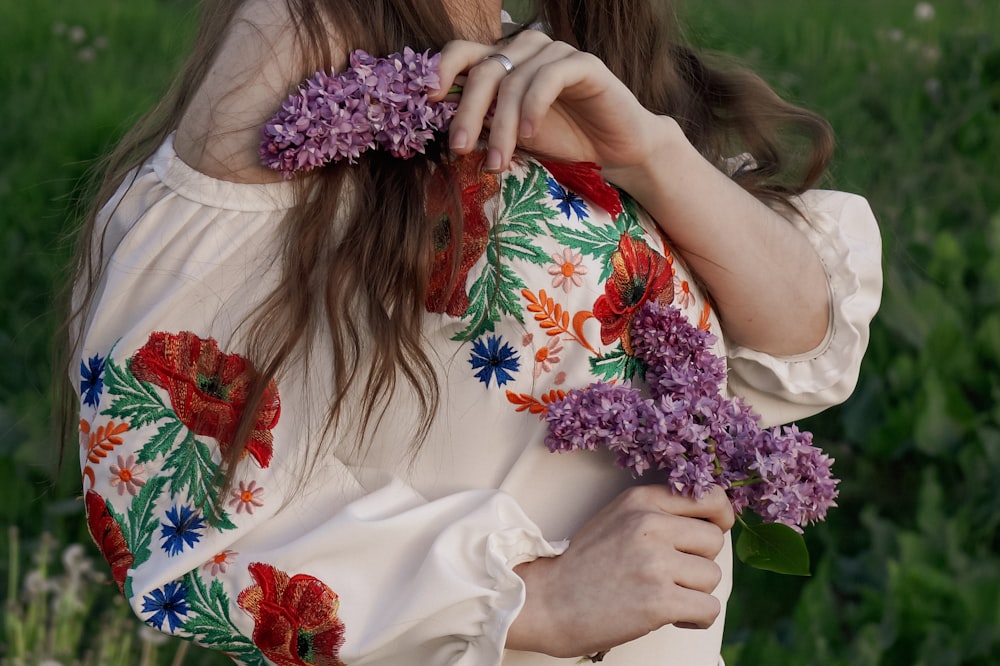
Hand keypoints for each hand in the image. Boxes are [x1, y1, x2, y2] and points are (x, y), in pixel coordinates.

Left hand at [430, 31, 662, 174]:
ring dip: (501, 125)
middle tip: (459, 149)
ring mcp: (555, 53)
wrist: (615, 152)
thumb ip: (485, 124)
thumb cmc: (563, 141)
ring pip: (513, 80)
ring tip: (498, 161)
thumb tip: (447, 131)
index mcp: (505, 62)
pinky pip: (549, 77)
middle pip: (484, 70)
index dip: (442, 70)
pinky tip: (529, 135)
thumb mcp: (513, 135)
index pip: (464, 52)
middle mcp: (527, 50)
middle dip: (468, 112)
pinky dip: (533, 107)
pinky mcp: (583, 64)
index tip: (429, 100)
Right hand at [506, 484, 734, 656]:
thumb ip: (657, 513)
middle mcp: (650, 525)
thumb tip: (711, 521)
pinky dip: (695, 619)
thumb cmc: (582, 566)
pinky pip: (708, 608)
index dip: (720, 516)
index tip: (715, 529)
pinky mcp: (658, 601)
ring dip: (694, 592)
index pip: (709, 496)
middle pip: (714, 540)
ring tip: (664, 596)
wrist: (546, 602)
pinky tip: (671, 617)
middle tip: (672, 575)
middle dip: (699, 561)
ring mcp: (655, 563)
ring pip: (712, 577)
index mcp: (640, 501)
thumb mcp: (616, 519)